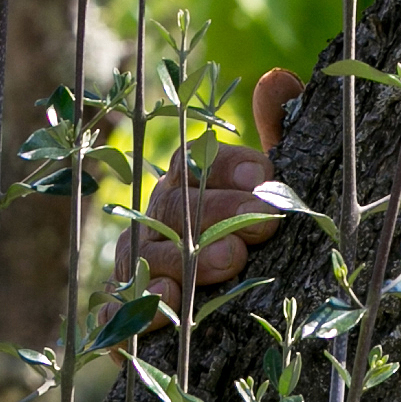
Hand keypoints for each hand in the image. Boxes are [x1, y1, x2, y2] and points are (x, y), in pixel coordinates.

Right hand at [119, 65, 304, 308]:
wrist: (254, 321)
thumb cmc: (267, 241)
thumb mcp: (282, 190)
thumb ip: (281, 134)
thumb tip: (276, 80)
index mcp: (191, 184)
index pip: (198, 163)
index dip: (230, 167)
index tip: (266, 176)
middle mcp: (158, 220)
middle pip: (173, 208)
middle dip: (216, 215)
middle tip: (260, 229)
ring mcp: (138, 266)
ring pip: (145, 255)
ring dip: (183, 260)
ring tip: (227, 266)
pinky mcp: (128, 320)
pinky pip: (117, 313)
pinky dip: (137, 311)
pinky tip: (166, 310)